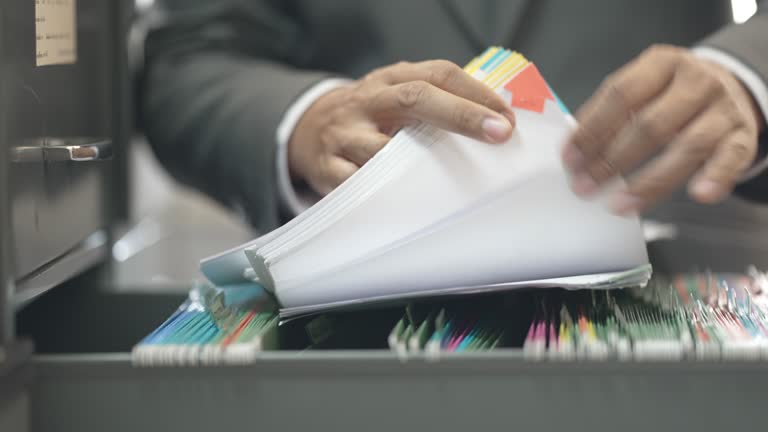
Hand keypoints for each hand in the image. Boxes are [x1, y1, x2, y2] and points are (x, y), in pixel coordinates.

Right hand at [288, 60, 515, 194]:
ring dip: (420, 163)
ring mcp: (346, 133)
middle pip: (414, 99)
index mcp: (391, 79)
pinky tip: (409, 204)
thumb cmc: (371, 116)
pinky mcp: (328, 167)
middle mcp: (369, 100)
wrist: (309, 128)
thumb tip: (497, 122)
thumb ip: (437, 103)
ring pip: (382, 147)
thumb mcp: (397, 96)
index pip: (438, 74)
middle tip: (499, 133)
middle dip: (460, 115)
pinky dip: (382, 193)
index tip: (506, 118)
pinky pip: (357, 183)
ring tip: (456, 180)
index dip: (475, 92)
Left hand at [562, 44, 763, 213]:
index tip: (570, 159)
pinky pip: (732, 158)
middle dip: (612, 161)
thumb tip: (573, 150)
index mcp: (661, 64)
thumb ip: (608, 113)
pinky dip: (716, 176)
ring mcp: (722, 108)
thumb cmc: (671, 94)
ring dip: (650, 181)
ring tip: (620, 204)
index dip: (592, 129)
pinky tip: (698, 194)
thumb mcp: (641, 89)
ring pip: (688, 146)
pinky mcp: (743, 135)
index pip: (620, 95)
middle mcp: (696, 81)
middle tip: (586, 186)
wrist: (729, 86)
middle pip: (650, 125)